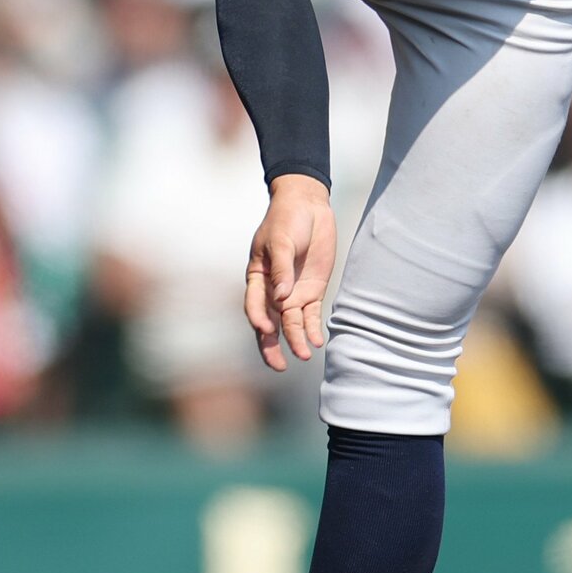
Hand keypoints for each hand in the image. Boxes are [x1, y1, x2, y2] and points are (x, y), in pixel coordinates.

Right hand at [244, 175, 336, 371]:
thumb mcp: (280, 240)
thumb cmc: (286, 219)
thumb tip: (282, 297)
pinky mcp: (312, 290)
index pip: (254, 304)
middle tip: (278, 366)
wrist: (308, 206)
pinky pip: (311, 315)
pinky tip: (316, 342)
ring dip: (296, 340)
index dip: (259, 318)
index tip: (267, 329)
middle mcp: (273, 289)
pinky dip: (312, 329)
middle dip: (272, 346)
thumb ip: (281, 268)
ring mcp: (293, 291)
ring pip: (291, 323)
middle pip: (271, 323)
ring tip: (304, 356)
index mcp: (257, 277)